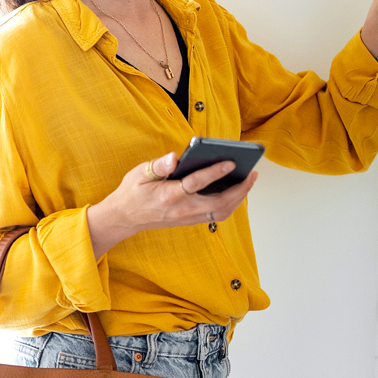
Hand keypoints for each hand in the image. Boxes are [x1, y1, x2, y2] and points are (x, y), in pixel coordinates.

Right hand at [86, 151, 258, 256]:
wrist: (125, 217)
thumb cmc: (133, 192)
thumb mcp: (139, 174)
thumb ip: (159, 166)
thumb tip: (175, 157)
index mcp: (169, 195)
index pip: (196, 183)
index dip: (214, 172)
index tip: (230, 162)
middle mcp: (182, 209)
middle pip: (219, 203)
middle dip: (240, 189)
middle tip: (252, 173)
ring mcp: (187, 217)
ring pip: (222, 212)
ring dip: (239, 198)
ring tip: (248, 180)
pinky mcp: (190, 220)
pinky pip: (217, 214)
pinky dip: (230, 203)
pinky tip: (235, 190)